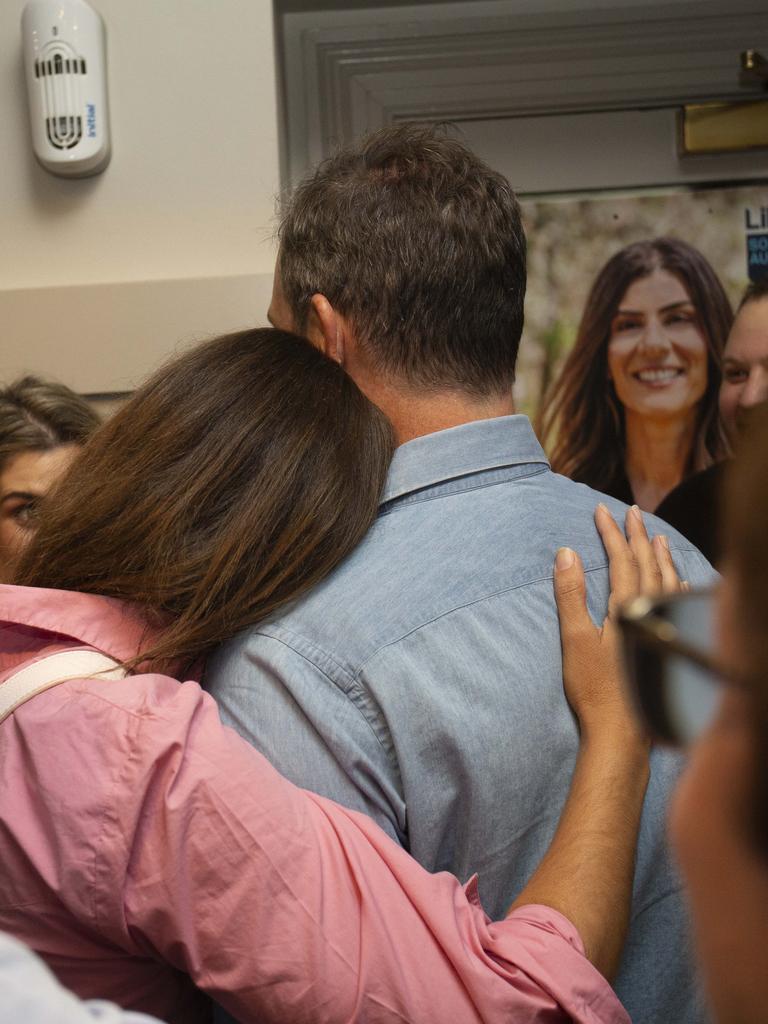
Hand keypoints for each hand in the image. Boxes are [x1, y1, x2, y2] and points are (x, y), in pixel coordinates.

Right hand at [554, 504, 683, 740]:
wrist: (623, 731)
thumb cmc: (595, 688)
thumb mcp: (575, 639)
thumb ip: (570, 595)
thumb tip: (565, 553)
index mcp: (627, 607)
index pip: (621, 559)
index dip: (611, 533)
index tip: (601, 510)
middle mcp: (652, 613)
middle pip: (647, 564)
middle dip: (637, 535)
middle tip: (630, 512)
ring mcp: (665, 630)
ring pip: (668, 581)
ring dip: (661, 556)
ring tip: (657, 536)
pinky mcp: (669, 646)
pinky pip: (680, 604)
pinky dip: (677, 585)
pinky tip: (679, 582)